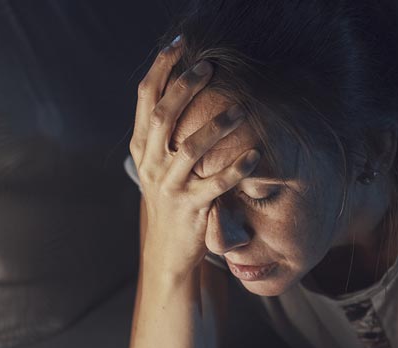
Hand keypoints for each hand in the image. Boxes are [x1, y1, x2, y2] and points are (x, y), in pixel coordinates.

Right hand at [129, 37, 260, 276]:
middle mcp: (151, 164)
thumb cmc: (172, 198)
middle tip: (209, 66)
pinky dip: (237, 168)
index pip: (145, 98)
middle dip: (186, 87)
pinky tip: (255, 155)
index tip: (180, 45)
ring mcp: (169, 187)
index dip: (161, 69)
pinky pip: (216, 184)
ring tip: (240, 110)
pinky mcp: (191, 208)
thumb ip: (166, 131)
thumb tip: (184, 85)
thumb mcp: (160, 163)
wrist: (167, 251)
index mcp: (142, 147)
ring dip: (216, 126)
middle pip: (163, 116)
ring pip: (190, 149)